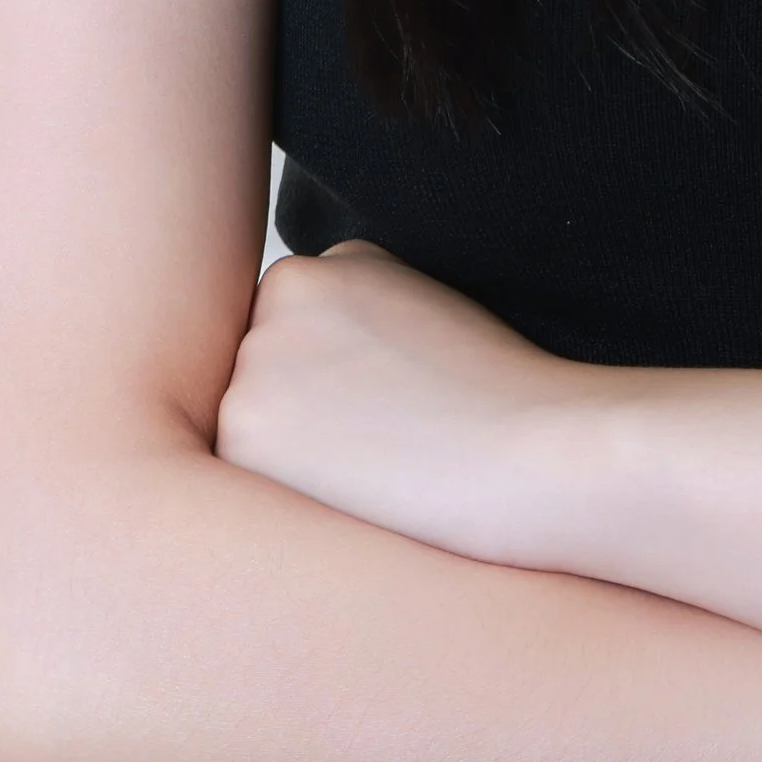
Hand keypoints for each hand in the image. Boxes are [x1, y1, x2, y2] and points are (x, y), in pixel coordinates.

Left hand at [217, 242, 596, 565]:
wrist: (518, 453)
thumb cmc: (479, 382)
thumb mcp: (407, 294)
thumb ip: (341, 295)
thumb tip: (286, 334)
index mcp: (301, 275)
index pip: (284, 329)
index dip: (334, 370)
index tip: (386, 387)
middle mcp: (263, 317)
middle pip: (261, 375)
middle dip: (306, 402)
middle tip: (381, 424)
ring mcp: (246, 382)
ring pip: (253, 425)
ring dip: (294, 446)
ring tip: (373, 455)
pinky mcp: (243, 450)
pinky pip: (252, 474)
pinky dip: (289, 486)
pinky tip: (350, 485)